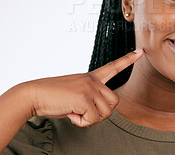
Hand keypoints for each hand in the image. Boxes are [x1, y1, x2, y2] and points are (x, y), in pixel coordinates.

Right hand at [23, 49, 143, 126]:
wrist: (34, 95)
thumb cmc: (54, 97)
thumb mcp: (76, 93)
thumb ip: (91, 97)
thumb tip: (99, 111)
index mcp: (91, 77)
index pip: (114, 67)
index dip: (128, 59)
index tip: (140, 51)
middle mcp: (93, 80)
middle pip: (114, 102)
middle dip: (101, 113)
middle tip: (82, 111)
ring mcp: (90, 88)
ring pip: (106, 113)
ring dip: (90, 119)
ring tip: (75, 111)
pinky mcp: (85, 98)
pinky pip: (93, 119)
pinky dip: (82, 122)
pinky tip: (71, 114)